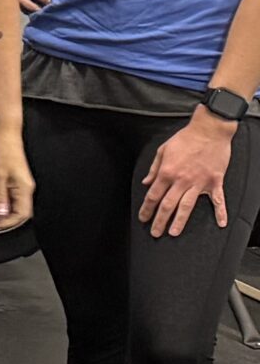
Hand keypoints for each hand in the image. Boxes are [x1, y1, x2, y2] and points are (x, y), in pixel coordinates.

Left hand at [0, 124, 35, 232]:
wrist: (5, 134)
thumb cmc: (3, 150)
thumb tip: (1, 212)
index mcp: (24, 188)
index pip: (21, 214)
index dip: (7, 222)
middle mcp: (25, 188)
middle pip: (18, 212)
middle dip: (2, 219)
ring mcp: (20, 184)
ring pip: (12, 205)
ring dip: (0, 212)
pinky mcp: (14, 180)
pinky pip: (9, 196)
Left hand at [139, 115, 233, 236]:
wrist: (209, 130)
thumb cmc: (186, 138)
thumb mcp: (162, 150)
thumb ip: (153, 169)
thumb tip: (146, 183)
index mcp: (167, 172)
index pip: (153, 196)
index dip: (147, 209)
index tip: (143, 218)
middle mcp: (181, 180)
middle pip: (168, 205)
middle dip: (160, 220)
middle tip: (155, 232)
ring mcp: (199, 182)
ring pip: (187, 206)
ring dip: (179, 221)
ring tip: (173, 232)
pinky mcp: (214, 181)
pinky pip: (218, 200)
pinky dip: (221, 212)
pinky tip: (221, 224)